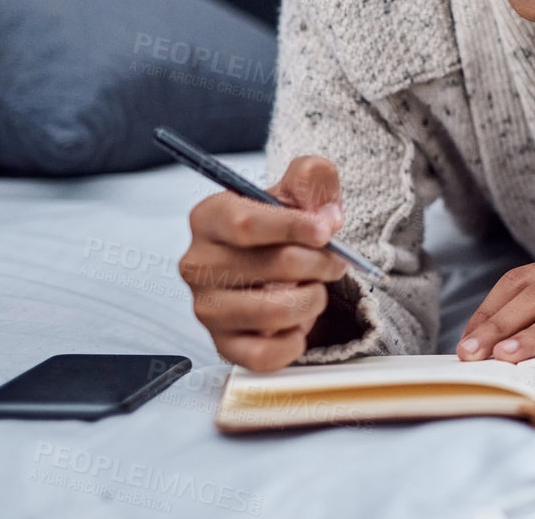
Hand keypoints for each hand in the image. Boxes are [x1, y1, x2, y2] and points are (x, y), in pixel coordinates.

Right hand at [181, 155, 349, 371]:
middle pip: (274, 265)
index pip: (246, 223)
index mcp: (210, 217)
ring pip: (275, 312)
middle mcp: (198, 264)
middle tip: (336, 262)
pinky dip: (295, 341)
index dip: (294, 227)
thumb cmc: (286, 226)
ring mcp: (206, 308)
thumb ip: (314, 177)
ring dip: (312, 301)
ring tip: (313, 290)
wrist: (281, 265)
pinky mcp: (222, 345)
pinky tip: (297, 324)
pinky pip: (265, 356)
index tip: (326, 231)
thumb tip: (325, 214)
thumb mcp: (300, 188)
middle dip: (320, 263)